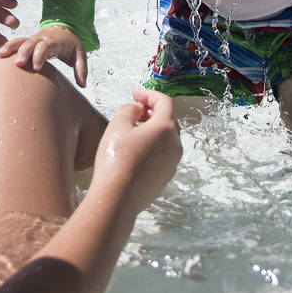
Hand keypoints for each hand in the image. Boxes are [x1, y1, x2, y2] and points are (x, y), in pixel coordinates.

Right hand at [0, 25, 88, 86]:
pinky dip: (7, 47)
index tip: (36, 67)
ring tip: (1, 56)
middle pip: (30, 43)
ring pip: (20, 40)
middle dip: (24, 52)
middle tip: (18, 64)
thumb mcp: (80, 54)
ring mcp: (33, 39)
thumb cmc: (71, 45)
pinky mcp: (27, 42)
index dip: (40, 55)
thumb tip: (83, 84)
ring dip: (11, 47)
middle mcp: (42, 38)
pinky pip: (16, 43)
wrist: (64, 30)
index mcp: (54, 41)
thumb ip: (81, 69)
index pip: (46, 46)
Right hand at [91, 90, 181, 210]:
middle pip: (168, 120)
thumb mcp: (117, 125)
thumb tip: (137, 110)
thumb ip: (129, 109)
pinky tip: (135, 151)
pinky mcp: (165, 177)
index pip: (164, 102)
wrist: (117, 198)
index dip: (149, 94)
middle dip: (152, 111)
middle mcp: (175, 145)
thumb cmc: (116, 160)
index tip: (135, 95)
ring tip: (133, 130)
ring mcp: (172, 163)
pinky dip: (152, 146)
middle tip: (136, 110)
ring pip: (166, 139)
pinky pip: (162, 155)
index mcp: (166, 128)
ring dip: (152, 130)